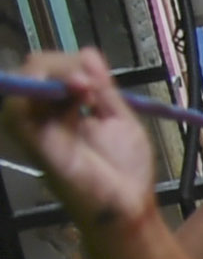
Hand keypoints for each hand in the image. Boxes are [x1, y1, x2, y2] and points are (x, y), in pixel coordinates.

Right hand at [0, 50, 161, 233]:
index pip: (52, 70)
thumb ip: (104, 88)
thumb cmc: (125, 171)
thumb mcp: (120, 119)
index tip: (97, 78)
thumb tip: (87, 52)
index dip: (71, 65)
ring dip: (55, 74)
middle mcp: (44, 115)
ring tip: (85, 87)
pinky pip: (18, 109)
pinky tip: (73, 94)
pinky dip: (41, 93)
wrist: (129, 206)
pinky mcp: (33, 142)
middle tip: (91, 84)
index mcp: (63, 110)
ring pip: (24, 82)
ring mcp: (36, 128)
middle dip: (64, 65)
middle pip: (35, 69)